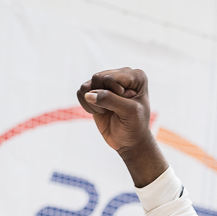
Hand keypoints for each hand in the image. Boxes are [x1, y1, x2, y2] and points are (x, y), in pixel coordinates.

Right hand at [75, 68, 166, 185]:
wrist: (130, 141)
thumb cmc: (135, 126)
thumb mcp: (129, 112)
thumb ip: (110, 100)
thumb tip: (87, 94)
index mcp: (135, 76)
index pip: (111, 78)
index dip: (114, 94)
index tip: (127, 106)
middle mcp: (121, 74)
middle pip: (97, 78)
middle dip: (103, 98)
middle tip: (115, 110)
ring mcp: (107, 82)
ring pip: (86, 85)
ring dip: (93, 102)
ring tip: (107, 111)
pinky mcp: (95, 91)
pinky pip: (80, 92)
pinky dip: (86, 104)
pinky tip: (99, 112)